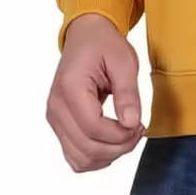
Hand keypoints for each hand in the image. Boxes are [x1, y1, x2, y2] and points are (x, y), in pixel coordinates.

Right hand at [46, 14, 145, 171]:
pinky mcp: (60, 125)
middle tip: (138, 129)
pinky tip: (113, 140)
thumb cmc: (104, 44)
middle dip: (119, 147)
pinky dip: (96, 156)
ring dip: (108, 155)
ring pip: (79, 159)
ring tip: (127, 134)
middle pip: (87, 148)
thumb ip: (127, 93)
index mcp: (70, 88)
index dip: (121, 134)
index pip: (94, 128)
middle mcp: (56, 108)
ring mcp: (55, 119)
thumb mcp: (123, 61)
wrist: (85, 35)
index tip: (140, 124)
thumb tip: (132, 123)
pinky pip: (75, 155)